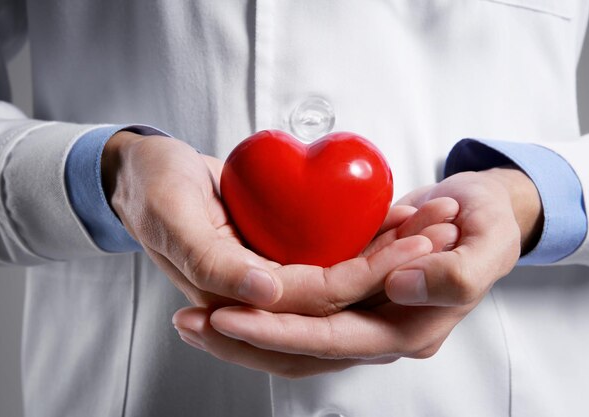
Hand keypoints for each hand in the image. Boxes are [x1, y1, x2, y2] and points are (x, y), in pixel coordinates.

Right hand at [102, 131, 455, 313]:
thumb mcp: (171, 216)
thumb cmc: (151, 189)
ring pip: (346, 278)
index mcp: (235, 300)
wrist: (146, 172)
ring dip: (394, 251)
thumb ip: (213, 261)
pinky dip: (370, 235)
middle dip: (398, 267)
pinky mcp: (283, 253)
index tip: (415, 245)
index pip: (315, 301)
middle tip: (442, 231)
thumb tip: (266, 293)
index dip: (368, 274)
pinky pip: (334, 252)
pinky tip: (401, 214)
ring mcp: (276, 276)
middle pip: (345, 298)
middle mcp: (263, 298)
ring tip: (437, 219)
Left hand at [172, 167, 541, 377]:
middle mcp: (381, 334)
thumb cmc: (487, 223)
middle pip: (300, 352)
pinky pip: (300, 313)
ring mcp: (363, 318)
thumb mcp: (488, 243)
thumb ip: (456, 276)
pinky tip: (226, 296)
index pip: (331, 340)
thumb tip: (402, 286)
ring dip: (244, 330)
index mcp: (410, 331)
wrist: (482, 210)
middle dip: (244, 340)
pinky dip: (263, 309)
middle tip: (190, 322)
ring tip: (192, 317)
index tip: (227, 315)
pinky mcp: (350, 298)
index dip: (277, 331)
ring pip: (293, 340)